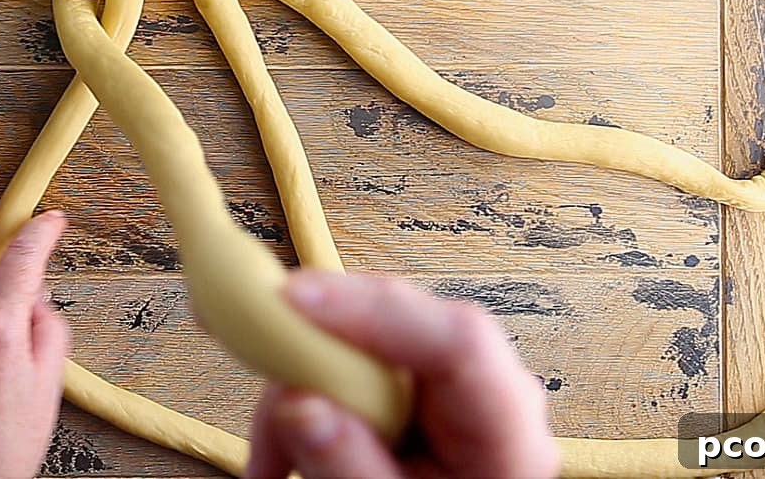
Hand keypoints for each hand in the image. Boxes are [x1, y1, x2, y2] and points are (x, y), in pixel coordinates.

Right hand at [246, 272, 557, 478]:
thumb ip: (350, 467)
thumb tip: (297, 403)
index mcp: (506, 428)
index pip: (458, 340)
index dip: (373, 309)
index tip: (292, 302)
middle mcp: (485, 391)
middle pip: (396, 328)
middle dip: (314, 353)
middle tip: (258, 385)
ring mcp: (451, 387)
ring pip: (363, 344)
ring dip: (301, 389)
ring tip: (269, 460)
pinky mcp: (416, 393)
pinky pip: (357, 371)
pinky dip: (313, 402)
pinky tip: (284, 448)